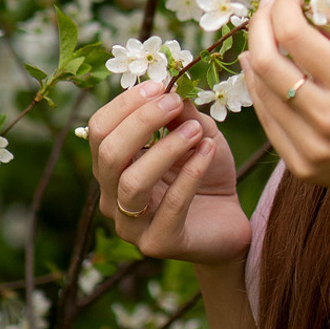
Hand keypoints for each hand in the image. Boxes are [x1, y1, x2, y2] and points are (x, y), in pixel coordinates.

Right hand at [89, 80, 251, 264]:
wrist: (230, 220)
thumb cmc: (207, 172)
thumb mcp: (199, 134)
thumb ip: (183, 114)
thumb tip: (172, 86)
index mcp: (114, 166)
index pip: (99, 130)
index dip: (125, 104)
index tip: (160, 86)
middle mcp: (112, 195)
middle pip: (108, 154)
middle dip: (142, 121)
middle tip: (175, 103)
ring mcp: (130, 224)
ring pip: (132, 182)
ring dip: (166, 148)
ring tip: (197, 130)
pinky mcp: (158, 243)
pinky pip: (170, 206)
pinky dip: (191, 173)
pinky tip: (209, 151)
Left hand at [243, 0, 329, 210]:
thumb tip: (307, 5)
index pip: (295, 35)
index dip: (283, 8)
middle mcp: (327, 116)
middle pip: (266, 61)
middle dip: (259, 25)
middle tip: (266, 9)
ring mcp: (310, 145)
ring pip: (260, 90)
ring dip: (255, 54)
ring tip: (264, 36)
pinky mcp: (299, 165)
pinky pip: (267, 119)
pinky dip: (261, 88)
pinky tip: (262, 71)